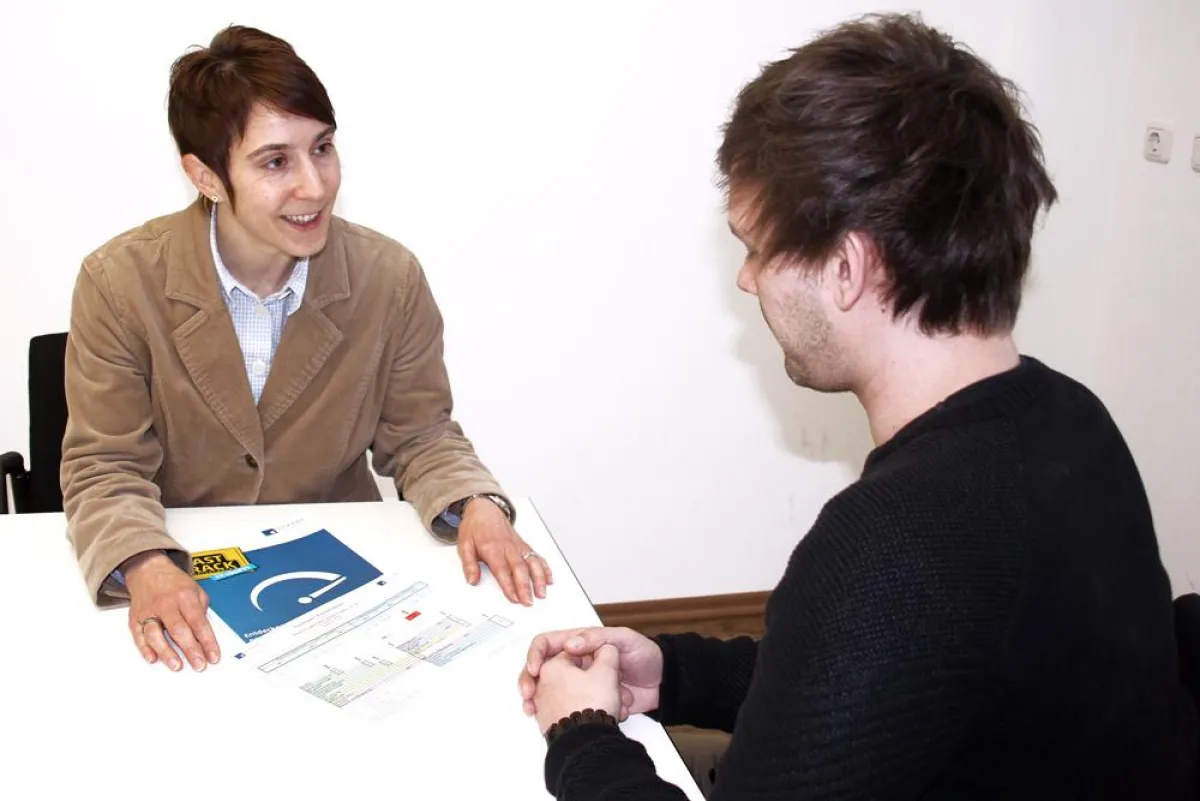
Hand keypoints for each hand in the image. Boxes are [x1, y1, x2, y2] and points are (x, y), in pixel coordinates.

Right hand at [124, 551, 219, 671]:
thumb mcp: (196, 589)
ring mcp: (149, 611)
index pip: (199, 623)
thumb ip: (201, 610)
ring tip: (177, 665)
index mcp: (185, 596)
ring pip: (156, 635)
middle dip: (191, 650)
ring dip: (167, 653)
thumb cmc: (174, 582)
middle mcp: (166, 604)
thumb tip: (205, 633)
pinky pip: (138, 635)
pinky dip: (144, 649)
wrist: (148, 569)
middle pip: (179, 630)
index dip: (207, 642)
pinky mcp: (135, 618)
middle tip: (199, 665)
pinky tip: (153, 658)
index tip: (213, 656)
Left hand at [456, 497, 551, 604]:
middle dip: (525, 586)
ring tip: (541, 593)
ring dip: (539, 578)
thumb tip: (472, 580)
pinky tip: (549, 579)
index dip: (509, 585)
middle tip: (528, 602)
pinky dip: (544, 568)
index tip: (514, 598)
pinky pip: (537, 556)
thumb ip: (469, 564)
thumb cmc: (474, 527)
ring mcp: (518, 546)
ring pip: (532, 563)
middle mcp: (508, 548)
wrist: (485, 509)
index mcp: (492, 549)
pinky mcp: (524, 545)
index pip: (502, 570)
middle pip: (520, 569)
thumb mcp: (464, 545)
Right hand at [519, 627, 662, 720]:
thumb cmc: (646, 654)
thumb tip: (570, 644)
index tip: (536, 670)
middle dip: (531, 682)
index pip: (548, 643)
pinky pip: (570, 706)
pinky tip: (560, 720)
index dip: (537, 655)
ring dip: (542, 702)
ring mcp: (581, 683)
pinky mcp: (589, 700)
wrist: (664, 683)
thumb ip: (598, 638)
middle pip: (543, 669)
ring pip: (551, 691)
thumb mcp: (624, 639)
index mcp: (582, 642)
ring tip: (536, 712)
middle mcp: (577, 662)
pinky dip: (564, 714)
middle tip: (528, 697)